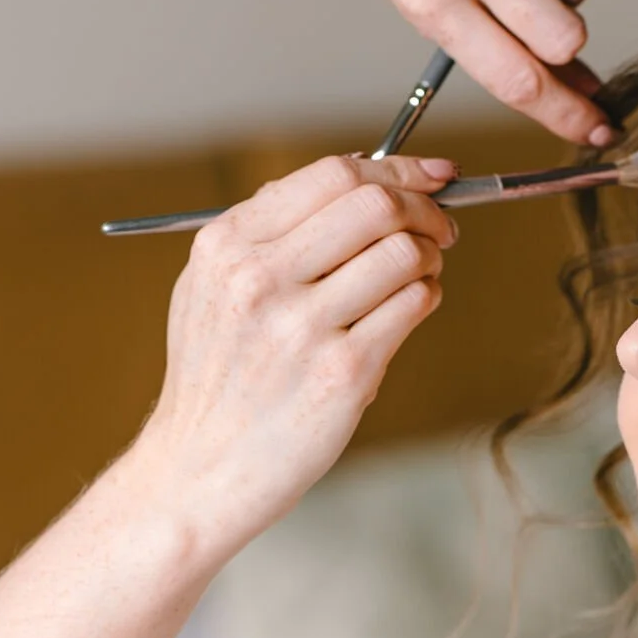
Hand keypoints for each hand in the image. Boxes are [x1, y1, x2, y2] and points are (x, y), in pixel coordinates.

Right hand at [118, 154, 457, 558]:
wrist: (198, 469)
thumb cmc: (215, 378)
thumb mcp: (209, 288)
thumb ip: (269, 232)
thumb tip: (359, 179)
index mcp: (227, 245)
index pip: (332, 175)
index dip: (397, 168)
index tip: (431, 176)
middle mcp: (259, 279)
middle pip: (374, 204)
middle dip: (424, 208)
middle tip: (440, 227)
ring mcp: (300, 327)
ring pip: (403, 253)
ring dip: (429, 258)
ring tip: (419, 276)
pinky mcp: (342, 374)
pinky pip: (413, 306)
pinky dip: (425, 298)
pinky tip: (408, 309)